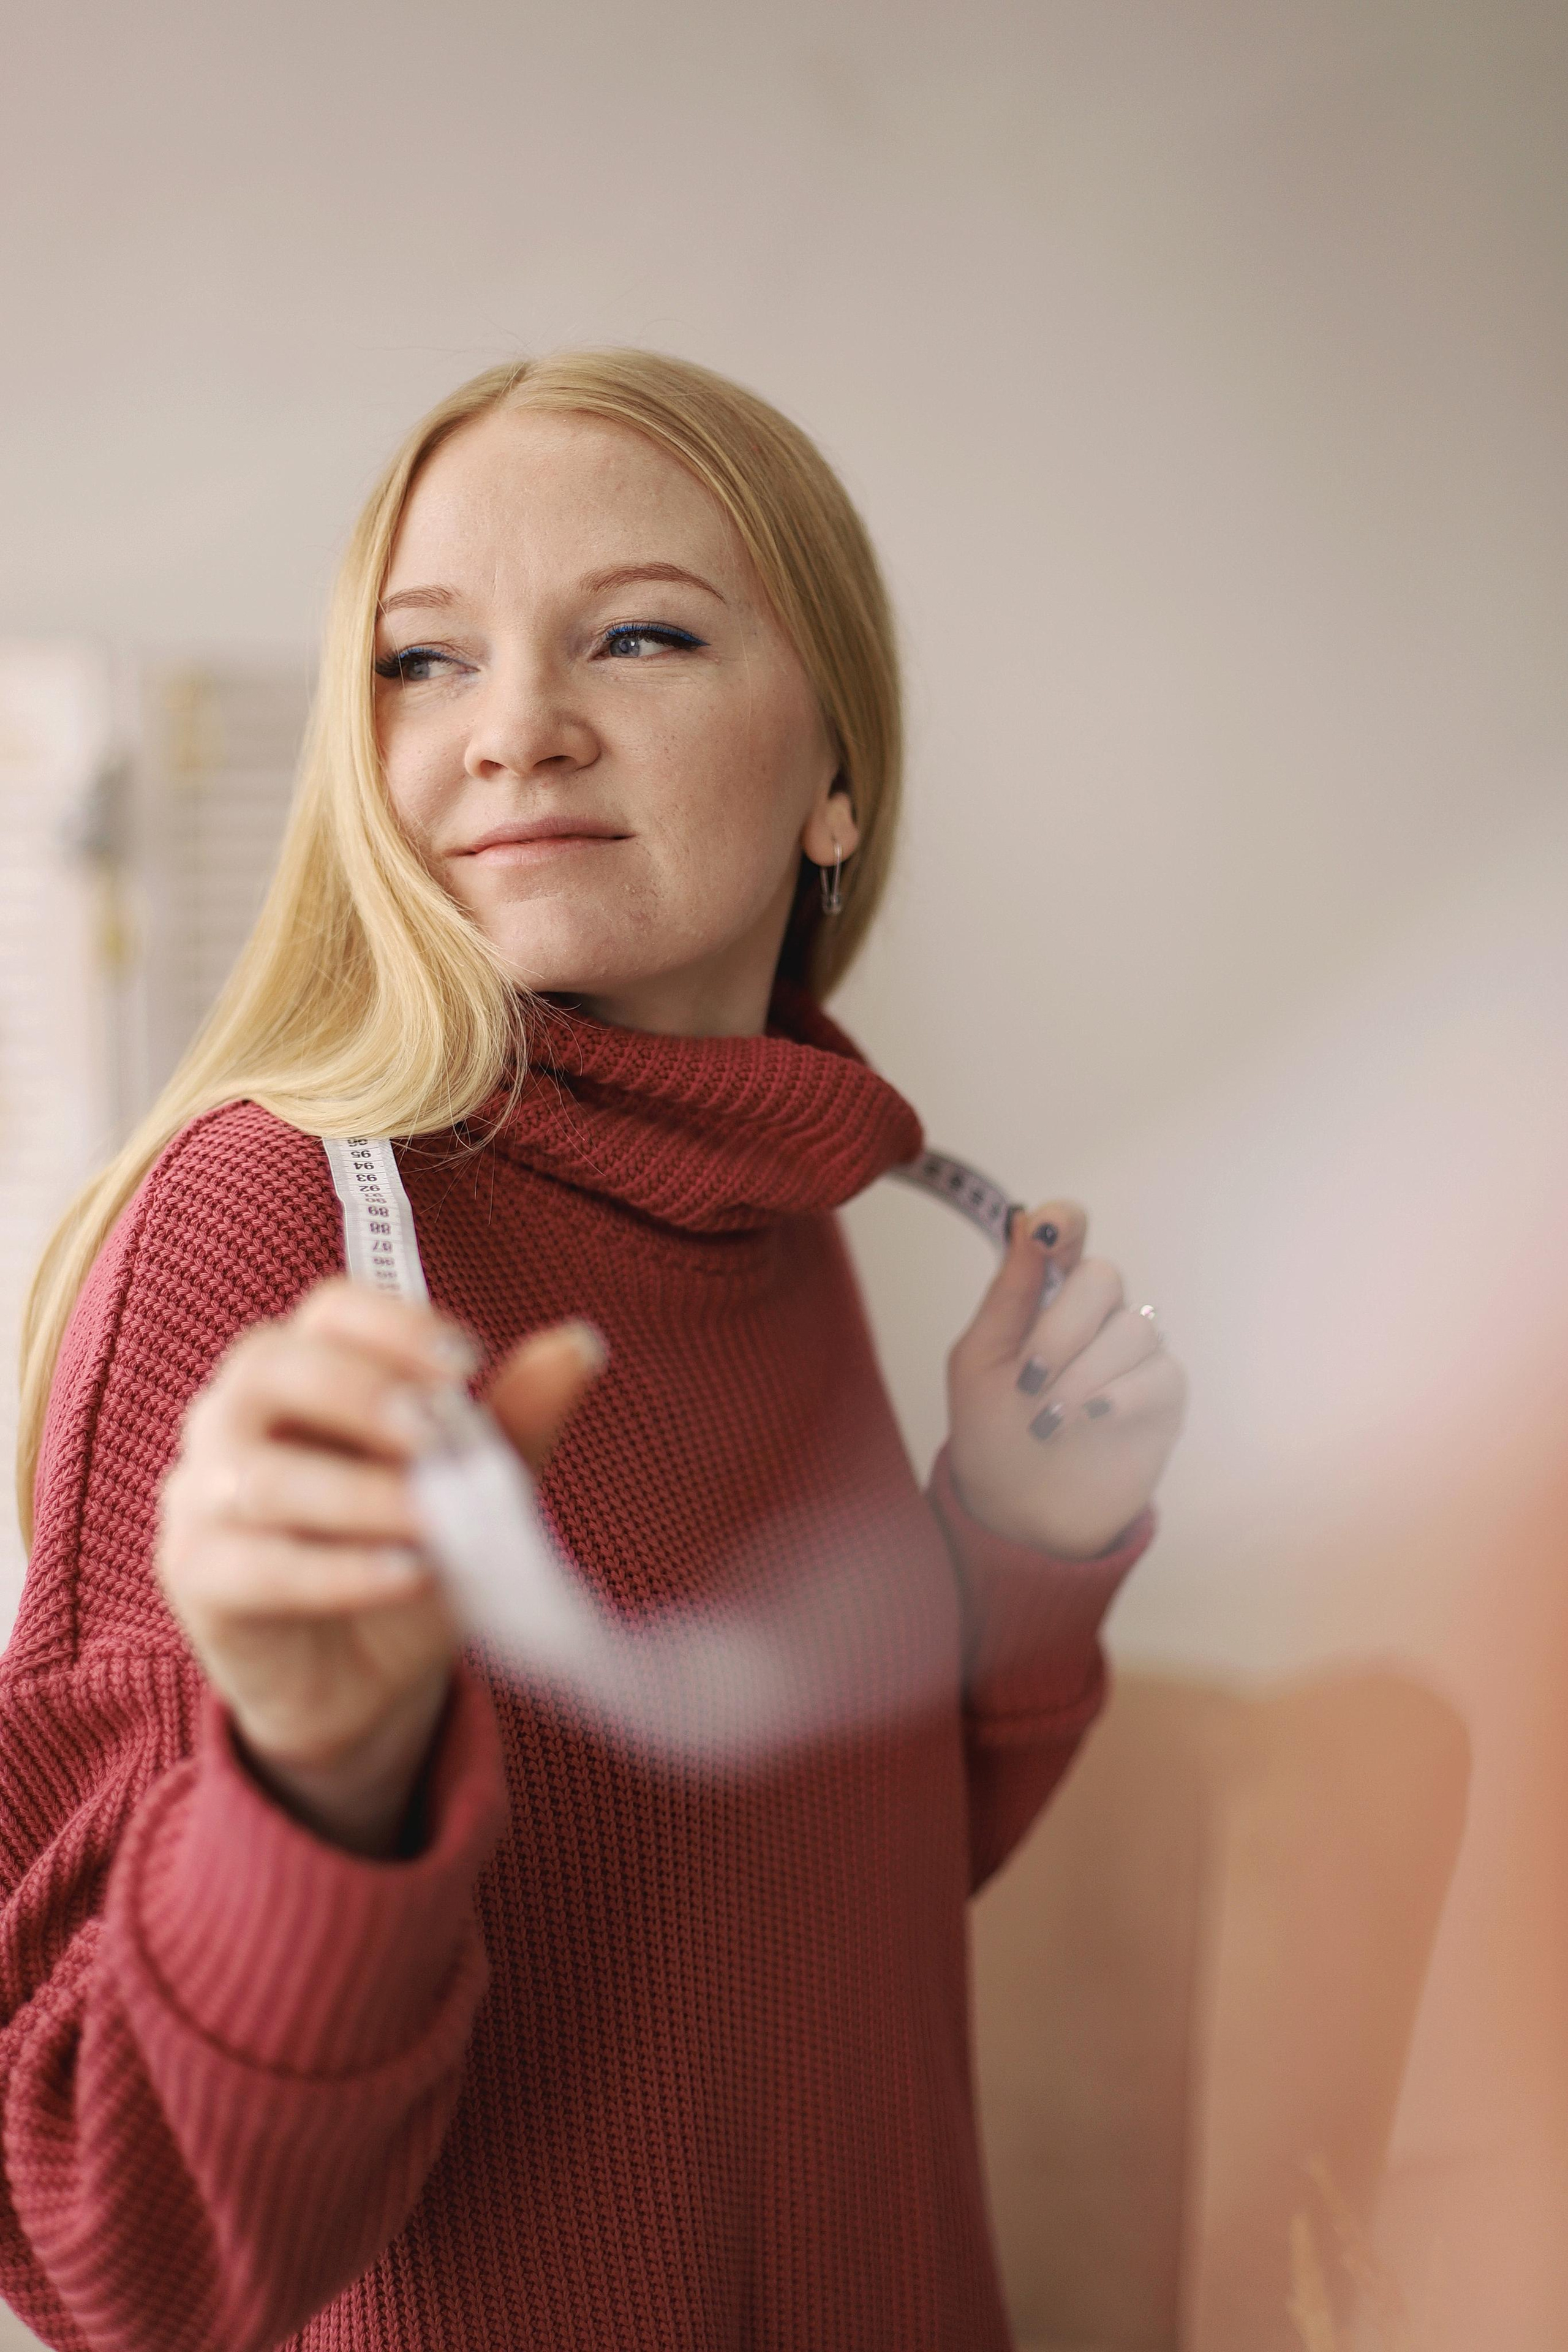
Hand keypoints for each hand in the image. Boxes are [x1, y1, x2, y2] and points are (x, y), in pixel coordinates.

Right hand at [158, 1279, 602, 1855]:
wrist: (362, 1680)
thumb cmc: (407, 1554)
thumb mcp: (471, 1489)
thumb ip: (514, 1417)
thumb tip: (580, 1343)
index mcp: (304, 1368)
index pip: (330, 1310)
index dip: (394, 1324)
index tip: (468, 1360)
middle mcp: (235, 1412)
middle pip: (271, 1365)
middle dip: (360, 1393)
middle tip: (437, 1431)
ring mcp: (203, 1491)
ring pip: (263, 1475)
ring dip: (360, 1495)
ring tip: (435, 1522)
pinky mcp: (194, 1573)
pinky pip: (254, 1564)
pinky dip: (337, 1570)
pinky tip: (405, 1575)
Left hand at [946, 1200, 1186, 1557]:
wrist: (1017, 1510)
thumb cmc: (991, 1432)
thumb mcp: (979, 1361)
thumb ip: (1009, 1293)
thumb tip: (1028, 1222)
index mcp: (1046, 1300)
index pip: (1069, 1237)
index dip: (1065, 1223)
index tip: (1049, 1232)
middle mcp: (1095, 1320)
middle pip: (1103, 1278)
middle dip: (1062, 1328)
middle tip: (1030, 1379)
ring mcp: (1131, 1358)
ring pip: (1132, 1329)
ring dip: (1083, 1374)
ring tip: (1049, 1419)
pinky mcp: (1162, 1400)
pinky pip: (1160, 1373)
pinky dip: (1122, 1394)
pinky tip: (1092, 1418)